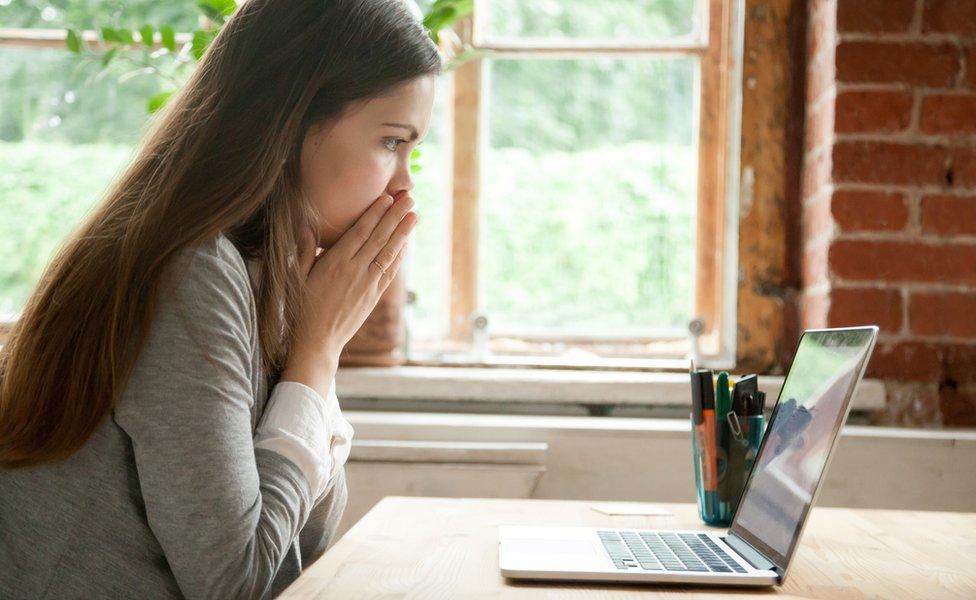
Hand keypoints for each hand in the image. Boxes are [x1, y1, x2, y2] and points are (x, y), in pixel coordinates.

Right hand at [282, 191, 417, 390]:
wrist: (316, 341)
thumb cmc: (302, 308)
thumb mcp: (297, 278)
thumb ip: (304, 251)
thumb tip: (307, 226)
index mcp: (335, 263)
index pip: (360, 231)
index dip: (376, 213)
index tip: (387, 197)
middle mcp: (355, 271)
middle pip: (380, 238)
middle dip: (396, 216)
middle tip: (410, 198)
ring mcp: (367, 285)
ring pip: (389, 253)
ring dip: (403, 233)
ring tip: (414, 215)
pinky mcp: (374, 297)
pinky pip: (390, 272)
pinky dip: (399, 256)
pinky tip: (405, 244)